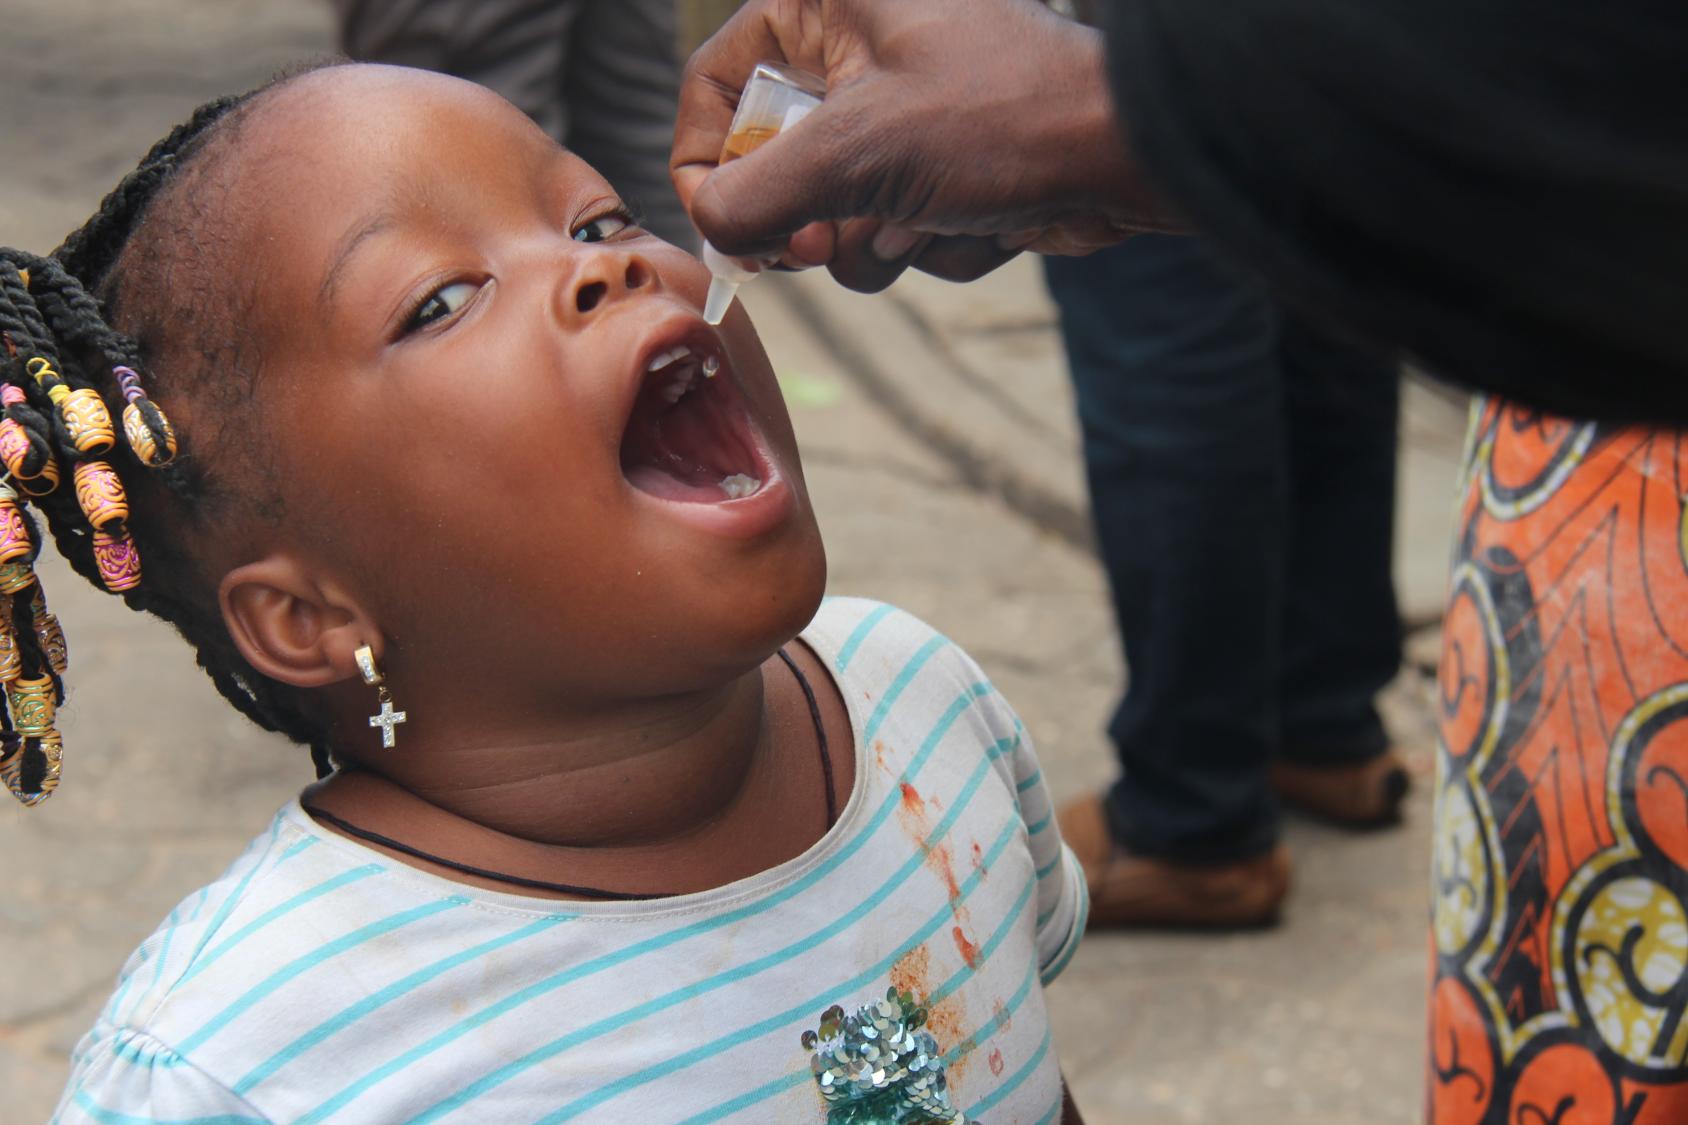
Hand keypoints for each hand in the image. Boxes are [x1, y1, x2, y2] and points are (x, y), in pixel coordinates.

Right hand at [671, 0, 1176, 292]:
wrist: (1128, 158)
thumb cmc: (1001, 120)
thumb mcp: (856, 153)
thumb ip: (755, 196)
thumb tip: (712, 230)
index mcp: (829, 3)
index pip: (717, 80)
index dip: (706, 161)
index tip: (725, 226)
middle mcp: (861, 48)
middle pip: (773, 157)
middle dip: (809, 215)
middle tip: (823, 240)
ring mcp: (905, 113)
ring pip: (833, 208)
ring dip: (874, 239)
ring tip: (924, 222)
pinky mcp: (944, 168)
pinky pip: (894, 227)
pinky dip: (929, 243)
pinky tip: (978, 222)